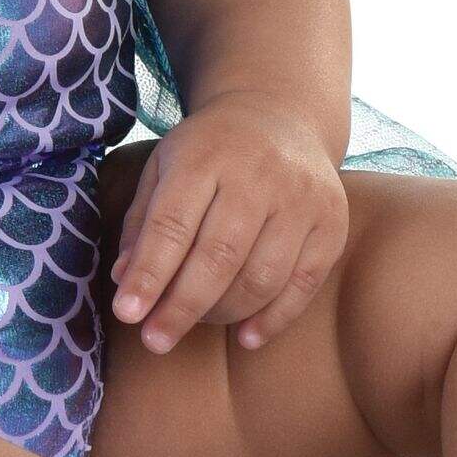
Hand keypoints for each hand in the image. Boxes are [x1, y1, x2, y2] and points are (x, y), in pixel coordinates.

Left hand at [108, 92, 348, 354]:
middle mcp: (257, 173)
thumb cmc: (209, 150)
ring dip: (223, 314)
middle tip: (155, 342)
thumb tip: (124, 283)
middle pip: (218, 257)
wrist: (280, 114)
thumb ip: (143, 222)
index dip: (149, 274)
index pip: (172, 224)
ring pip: (262, 277)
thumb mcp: (165, 166)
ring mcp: (301, 197)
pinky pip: (304, 284)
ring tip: (195, 325)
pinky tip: (245, 336)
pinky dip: (274, 318)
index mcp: (204, 155)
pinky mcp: (332, 221)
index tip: (126, 314)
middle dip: (182, 307)